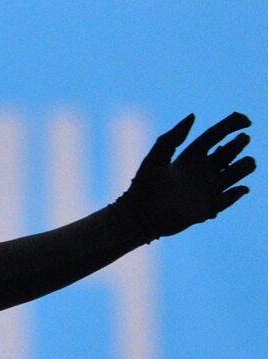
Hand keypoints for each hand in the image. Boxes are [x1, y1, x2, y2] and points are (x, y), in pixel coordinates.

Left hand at [121, 112, 254, 238]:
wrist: (138, 217)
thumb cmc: (143, 188)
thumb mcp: (155, 159)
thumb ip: (171, 138)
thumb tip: (193, 116)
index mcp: (190, 156)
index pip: (215, 136)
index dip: (231, 125)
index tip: (246, 120)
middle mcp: (201, 171)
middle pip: (228, 152)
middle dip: (238, 144)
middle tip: (242, 140)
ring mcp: (206, 189)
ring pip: (234, 173)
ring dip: (243, 167)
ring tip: (246, 163)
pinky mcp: (208, 208)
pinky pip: (229, 199)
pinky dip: (237, 193)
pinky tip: (241, 189)